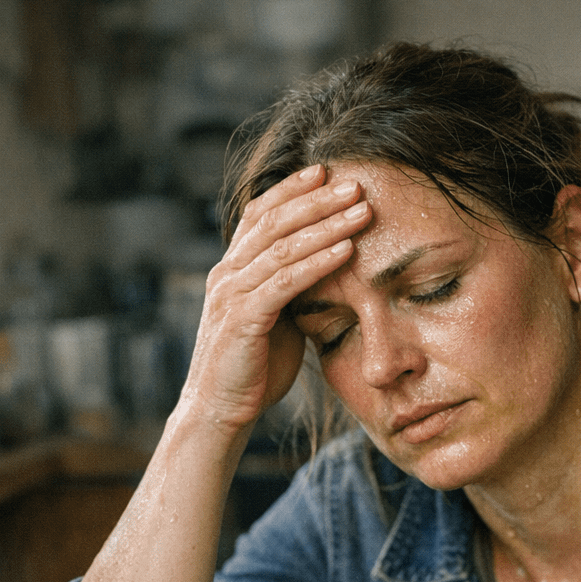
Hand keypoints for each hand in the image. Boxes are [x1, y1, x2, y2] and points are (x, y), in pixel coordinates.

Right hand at [180, 164, 372, 431]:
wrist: (219, 410)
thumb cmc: (253, 367)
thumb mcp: (275, 319)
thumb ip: (290, 290)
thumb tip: (325, 270)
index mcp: (232, 268)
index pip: (260, 213)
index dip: (291, 189)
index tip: (325, 171)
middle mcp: (227, 273)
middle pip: (274, 221)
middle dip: (317, 199)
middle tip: (355, 183)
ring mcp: (232, 294)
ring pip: (283, 247)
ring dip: (326, 226)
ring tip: (361, 211)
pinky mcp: (243, 319)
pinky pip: (285, 282)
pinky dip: (318, 263)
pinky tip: (346, 250)